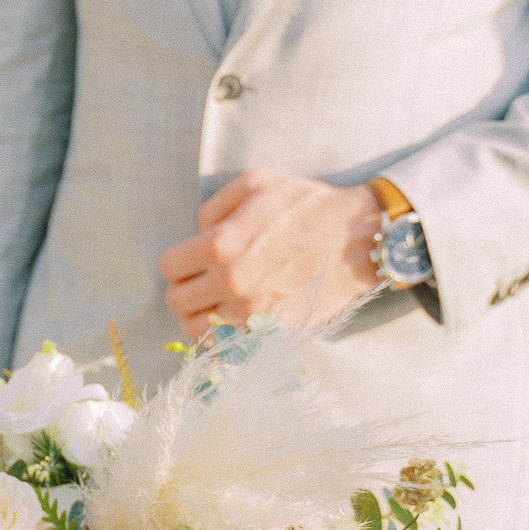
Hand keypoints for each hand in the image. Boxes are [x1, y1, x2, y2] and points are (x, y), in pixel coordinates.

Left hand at [159, 171, 380, 339]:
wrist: (359, 238)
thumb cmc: (306, 205)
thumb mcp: (255, 183)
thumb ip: (213, 208)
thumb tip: (197, 235)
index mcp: (221, 245)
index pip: (169, 267)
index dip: (179, 259)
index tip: (194, 257)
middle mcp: (231, 284)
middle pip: (177, 302)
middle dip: (186, 288)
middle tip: (204, 279)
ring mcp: (253, 313)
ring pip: (196, 330)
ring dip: (202, 315)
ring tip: (219, 300)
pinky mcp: (274, 333)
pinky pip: (229, 346)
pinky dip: (227, 335)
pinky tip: (239, 316)